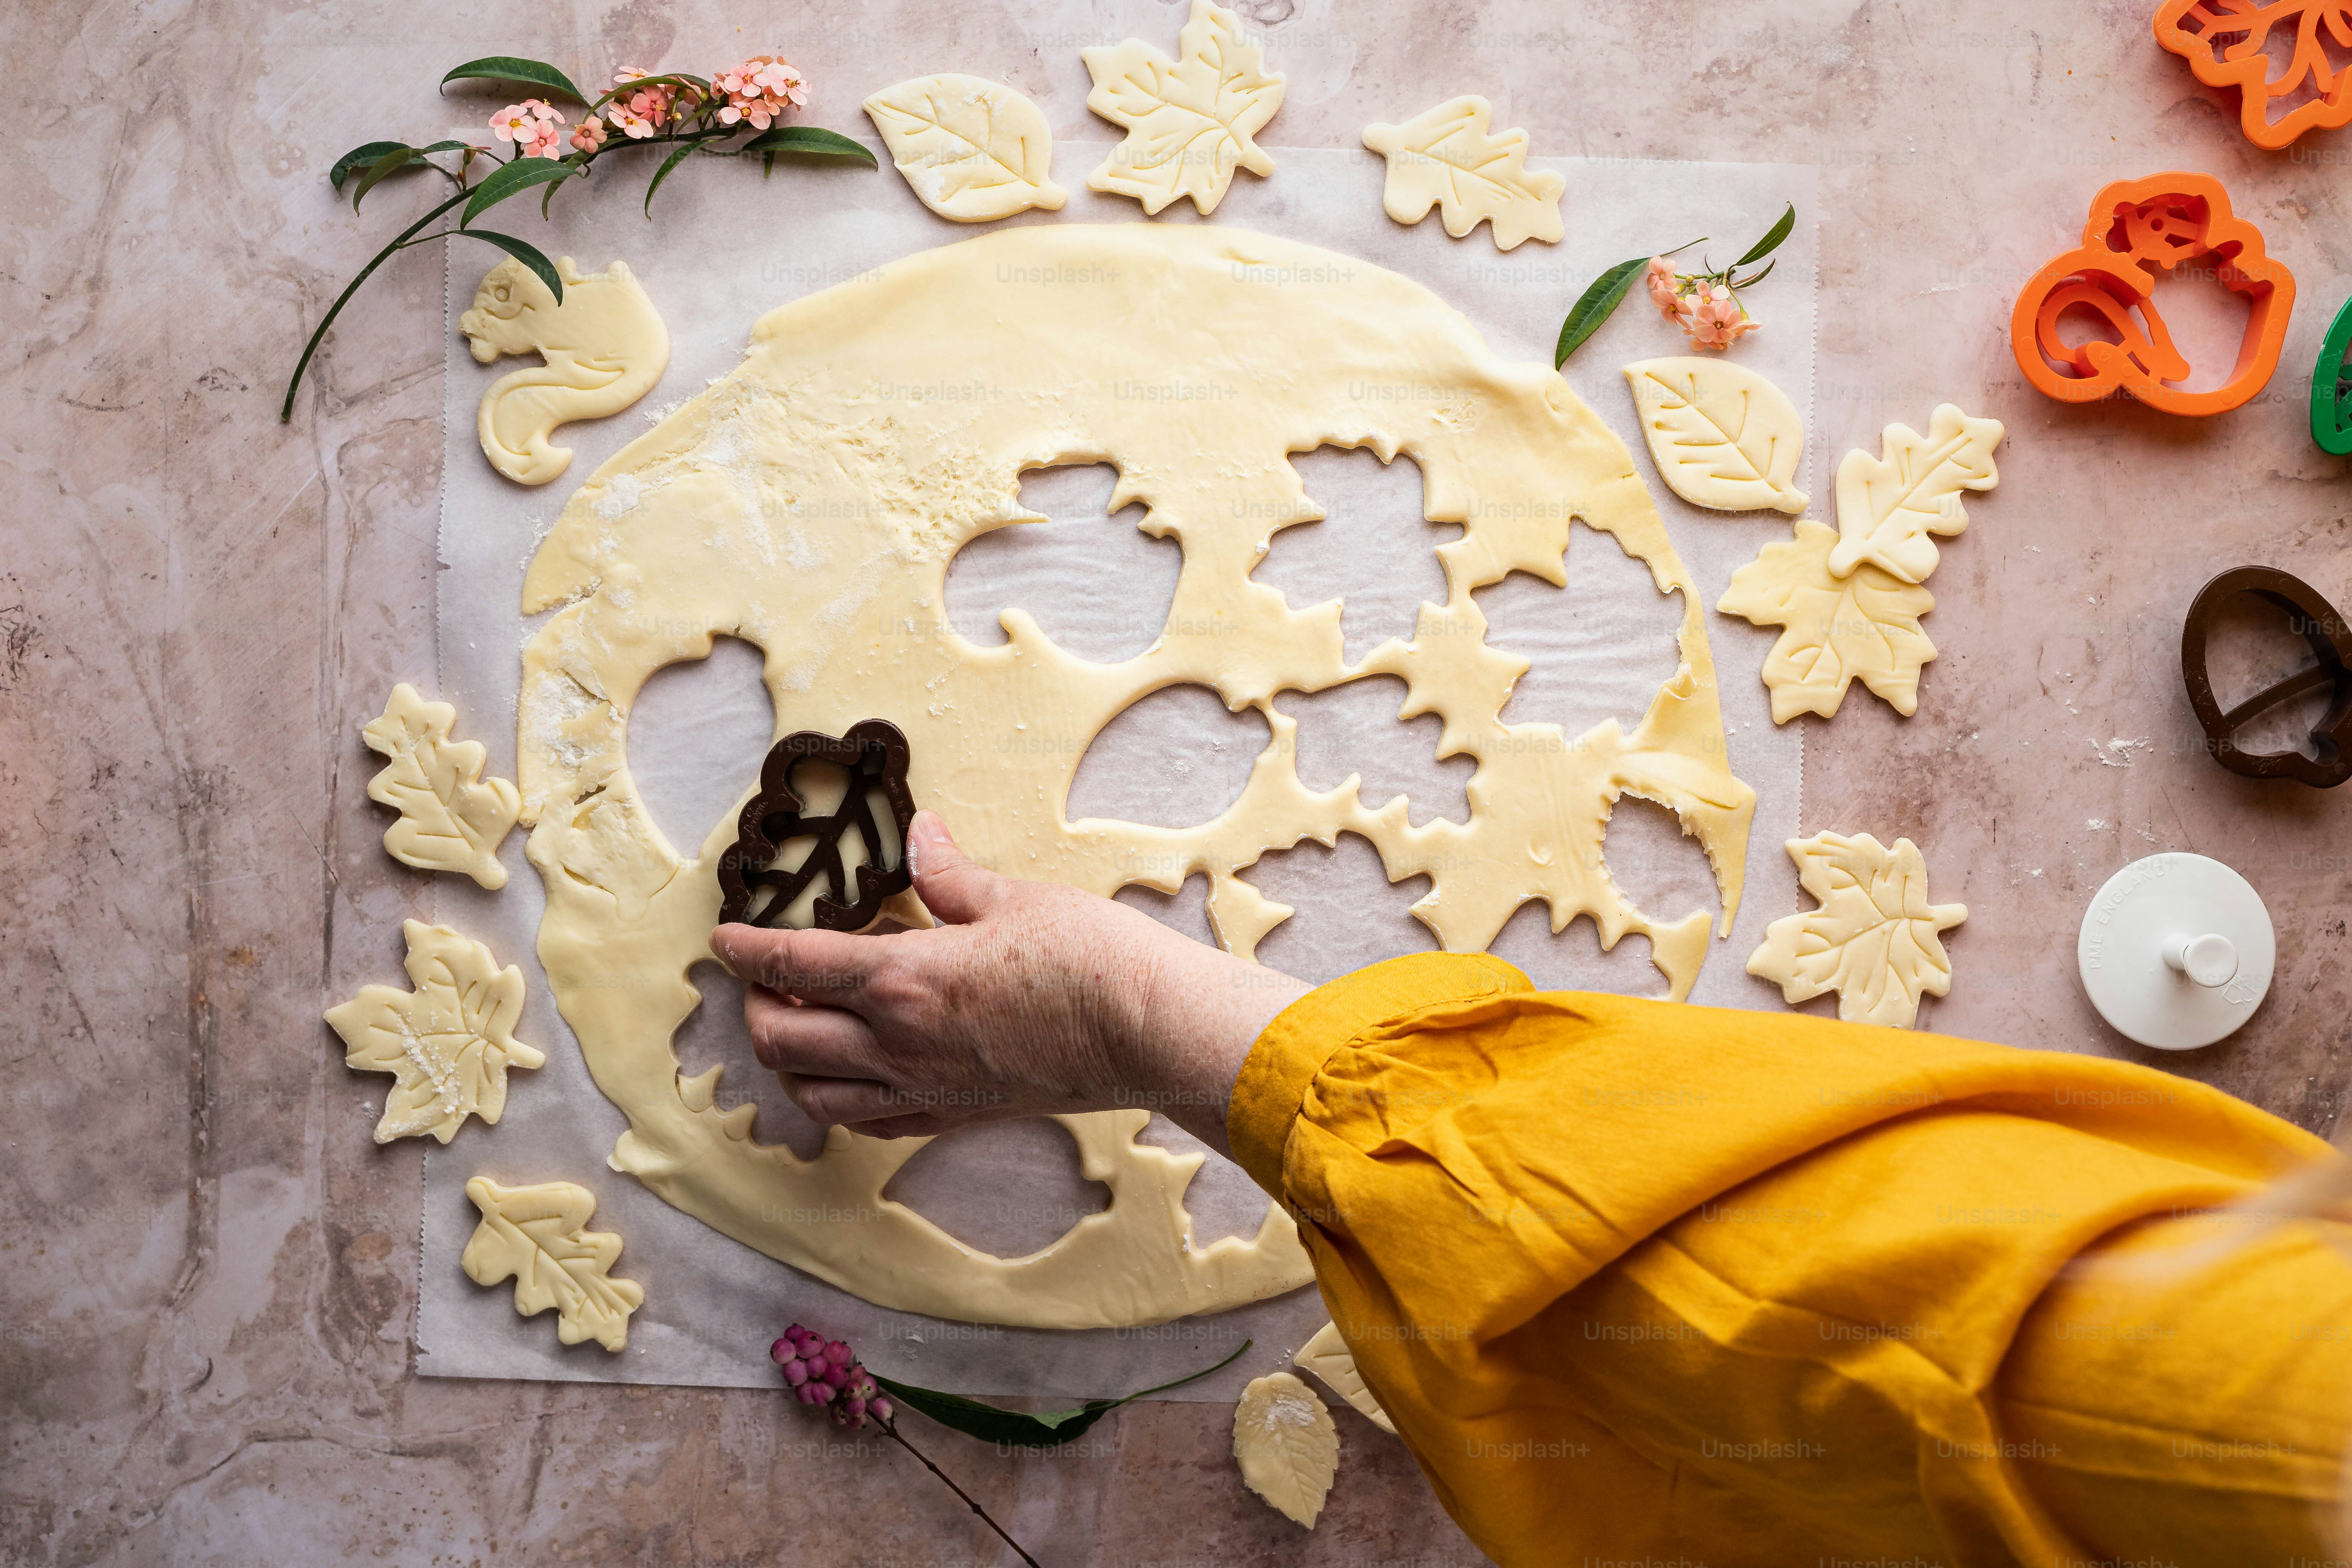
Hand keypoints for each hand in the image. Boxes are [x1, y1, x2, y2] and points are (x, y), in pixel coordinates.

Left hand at [708, 812, 1312, 1156]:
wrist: (1148, 1032)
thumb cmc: (1090, 958)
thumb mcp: (1015, 898)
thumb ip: (951, 875)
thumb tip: (922, 836)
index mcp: (903, 978)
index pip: (792, 965)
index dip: (746, 950)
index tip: (724, 938)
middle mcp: (898, 1043)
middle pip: (781, 1040)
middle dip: (756, 1007)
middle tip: (765, 979)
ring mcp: (924, 1088)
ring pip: (813, 1094)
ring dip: (788, 1062)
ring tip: (797, 1027)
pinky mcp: (955, 1114)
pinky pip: (869, 1124)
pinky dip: (838, 1103)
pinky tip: (848, 1078)